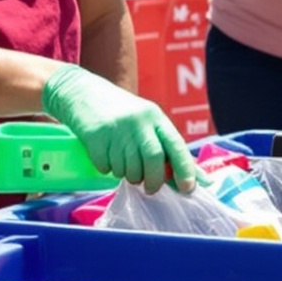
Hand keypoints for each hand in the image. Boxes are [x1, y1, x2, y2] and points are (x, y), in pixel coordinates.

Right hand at [42, 65, 197, 192]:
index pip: (175, 145)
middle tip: (150, 188)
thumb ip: (169, 149)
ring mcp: (115, 128)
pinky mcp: (95, 137)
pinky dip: (108, 169)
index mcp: (154, 116)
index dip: (185, 169)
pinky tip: (105, 156)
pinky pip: (106, 167)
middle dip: (153, 180)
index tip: (188, 188)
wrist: (82, 92)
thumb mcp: (146, 122)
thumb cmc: (120, 112)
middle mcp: (137, 121)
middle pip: (153, 159)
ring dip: (128, 175)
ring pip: (128, 168)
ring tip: (123, 165)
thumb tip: (199, 180)